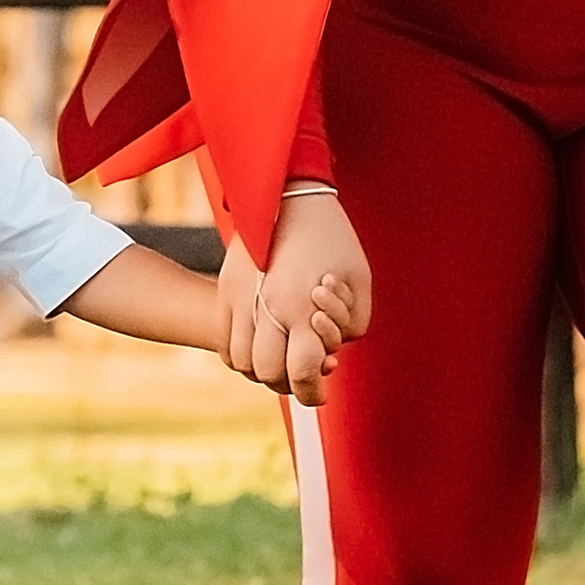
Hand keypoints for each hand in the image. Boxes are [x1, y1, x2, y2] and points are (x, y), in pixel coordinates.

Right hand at [223, 192, 372, 406]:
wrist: (291, 192)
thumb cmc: (334, 239)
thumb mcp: (359, 283)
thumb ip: (350, 328)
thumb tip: (328, 357)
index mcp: (300, 305)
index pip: (299, 371)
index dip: (312, 392)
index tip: (321, 392)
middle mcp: (264, 305)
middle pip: (265, 372)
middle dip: (286, 382)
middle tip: (303, 372)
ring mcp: (238, 297)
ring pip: (240, 361)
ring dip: (262, 368)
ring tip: (284, 354)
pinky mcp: (226, 289)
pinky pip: (225, 342)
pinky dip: (243, 353)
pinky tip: (265, 341)